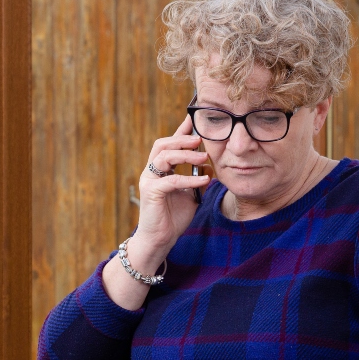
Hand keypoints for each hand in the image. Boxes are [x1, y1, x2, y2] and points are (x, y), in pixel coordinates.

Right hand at [132, 116, 211, 260]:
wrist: (160, 240)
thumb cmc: (173, 218)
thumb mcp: (191, 196)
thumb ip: (198, 180)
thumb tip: (209, 167)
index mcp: (160, 170)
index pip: (169, 144)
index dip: (181, 131)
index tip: (194, 119)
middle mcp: (152, 172)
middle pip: (162, 144)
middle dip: (181, 139)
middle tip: (200, 138)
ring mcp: (149, 181)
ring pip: (163, 157)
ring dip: (184, 154)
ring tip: (203, 156)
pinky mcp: (150, 193)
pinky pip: (171, 181)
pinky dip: (188, 179)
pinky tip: (203, 181)